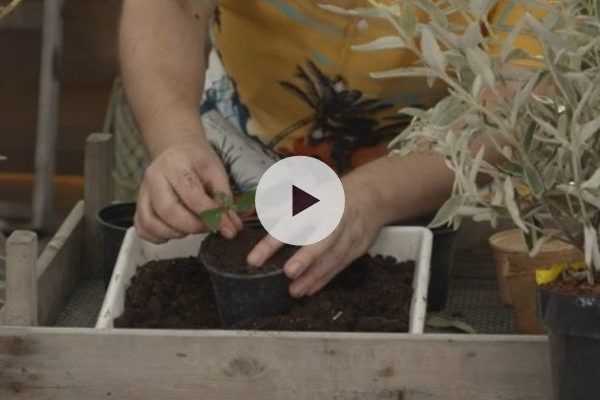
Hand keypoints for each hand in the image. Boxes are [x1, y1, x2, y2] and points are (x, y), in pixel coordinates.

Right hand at [135, 136, 241, 242]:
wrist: (176, 150)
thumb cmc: (197, 162)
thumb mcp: (216, 172)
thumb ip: (224, 200)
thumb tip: (232, 228)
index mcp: (175, 165)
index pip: (192, 196)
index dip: (211, 216)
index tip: (228, 228)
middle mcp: (153, 178)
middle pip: (168, 212)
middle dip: (193, 226)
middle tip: (209, 226)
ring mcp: (142, 193)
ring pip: (151, 224)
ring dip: (176, 233)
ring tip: (192, 226)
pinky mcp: (138, 206)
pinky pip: (143, 229)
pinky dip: (159, 237)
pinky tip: (176, 230)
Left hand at [247, 171, 386, 296]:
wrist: (373, 195)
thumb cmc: (334, 195)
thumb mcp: (311, 190)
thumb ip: (287, 205)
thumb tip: (263, 214)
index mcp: (320, 201)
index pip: (294, 221)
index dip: (274, 240)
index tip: (255, 259)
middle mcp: (338, 217)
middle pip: (323, 238)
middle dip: (307, 256)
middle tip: (288, 272)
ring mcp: (351, 234)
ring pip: (334, 257)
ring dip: (314, 276)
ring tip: (294, 291)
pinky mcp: (359, 248)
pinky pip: (341, 266)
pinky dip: (325, 279)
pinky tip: (310, 290)